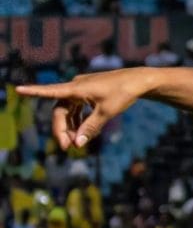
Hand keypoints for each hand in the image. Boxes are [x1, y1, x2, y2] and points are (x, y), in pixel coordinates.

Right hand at [19, 70, 152, 148]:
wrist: (139, 81)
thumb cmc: (123, 93)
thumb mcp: (107, 112)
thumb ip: (91, 127)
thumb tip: (78, 143)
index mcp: (76, 88)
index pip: (51, 91)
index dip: (34, 92)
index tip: (19, 89)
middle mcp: (76, 87)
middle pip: (60, 110)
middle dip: (62, 129)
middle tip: (67, 147)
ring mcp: (82, 89)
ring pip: (68, 111)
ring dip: (71, 127)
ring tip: (77, 144)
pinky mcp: (89, 93)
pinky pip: (77, 109)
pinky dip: (78, 121)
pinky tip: (82, 133)